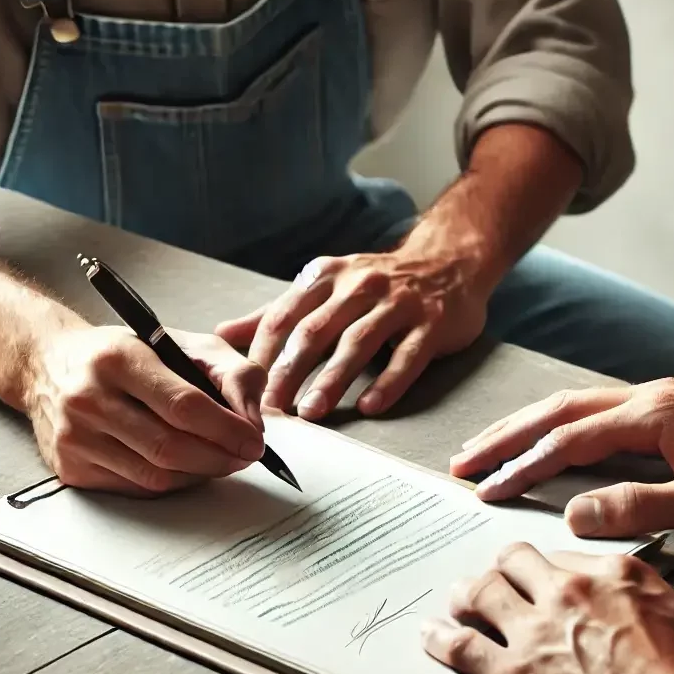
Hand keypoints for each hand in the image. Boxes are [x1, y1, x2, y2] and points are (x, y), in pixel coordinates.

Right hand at [24, 325, 266, 494]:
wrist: (49, 363)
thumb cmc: (127, 353)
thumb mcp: (185, 344)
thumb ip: (232, 374)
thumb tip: (252, 422)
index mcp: (119, 358)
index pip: (183, 405)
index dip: (226, 430)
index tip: (254, 441)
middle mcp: (89, 398)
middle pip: (170, 448)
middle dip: (220, 458)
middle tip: (245, 456)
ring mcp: (74, 437)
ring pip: (156, 476)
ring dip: (200, 474)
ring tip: (220, 460)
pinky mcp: (70, 468)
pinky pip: (137, 489)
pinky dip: (172, 483)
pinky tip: (185, 467)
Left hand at [215, 244, 490, 419]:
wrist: (449, 261)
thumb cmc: (380, 283)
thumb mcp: (326, 287)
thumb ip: (278, 313)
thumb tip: (224, 334)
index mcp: (327, 276)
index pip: (284, 316)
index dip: (262, 355)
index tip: (244, 390)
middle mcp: (360, 285)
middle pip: (315, 331)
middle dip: (288, 372)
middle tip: (270, 408)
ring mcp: (398, 303)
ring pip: (358, 343)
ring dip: (332, 380)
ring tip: (312, 411)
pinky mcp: (432, 323)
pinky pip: (407, 357)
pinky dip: (388, 382)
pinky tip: (370, 406)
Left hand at [423, 547, 673, 673]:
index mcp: (612, 575)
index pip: (566, 555)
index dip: (550, 567)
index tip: (542, 576)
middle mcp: (567, 591)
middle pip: (515, 560)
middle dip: (502, 568)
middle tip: (494, 578)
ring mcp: (535, 631)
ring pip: (482, 593)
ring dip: (466, 595)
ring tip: (457, 600)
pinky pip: (462, 646)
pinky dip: (440, 639)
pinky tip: (429, 636)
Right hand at [450, 379, 673, 536]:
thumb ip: (639, 507)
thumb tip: (573, 515)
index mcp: (651, 416)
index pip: (568, 441)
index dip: (522, 466)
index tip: (485, 489)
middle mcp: (648, 397)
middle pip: (559, 410)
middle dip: (506, 435)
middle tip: (463, 459)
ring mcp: (659, 398)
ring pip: (576, 406)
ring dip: (529, 425)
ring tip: (491, 445)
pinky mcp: (671, 407)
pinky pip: (599, 410)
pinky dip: (562, 424)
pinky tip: (552, 437)